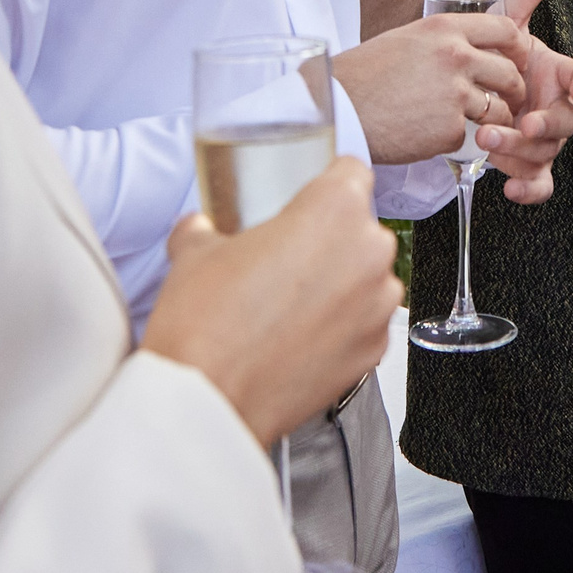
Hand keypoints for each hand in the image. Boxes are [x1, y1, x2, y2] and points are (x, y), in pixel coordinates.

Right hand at [141, 159, 402, 445]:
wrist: (208, 400)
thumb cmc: (206, 323)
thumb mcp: (195, 252)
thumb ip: (206, 227)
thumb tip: (201, 228)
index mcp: (335, 208)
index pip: (352, 172)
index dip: (328, 182)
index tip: (311, 198)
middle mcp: (369, 252)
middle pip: (359, 229)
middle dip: (329, 240)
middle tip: (285, 259)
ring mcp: (378, 306)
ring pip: (366, 278)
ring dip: (339, 284)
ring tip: (288, 304)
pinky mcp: (374, 351)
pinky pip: (364, 323)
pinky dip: (340, 327)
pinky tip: (298, 337)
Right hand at [334, 12, 527, 163]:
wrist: (337, 108)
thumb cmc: (362, 75)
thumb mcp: (406, 39)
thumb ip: (441, 41)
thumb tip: (468, 49)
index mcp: (444, 29)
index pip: (505, 29)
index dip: (518, 48)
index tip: (517, 60)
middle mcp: (455, 56)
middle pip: (510, 73)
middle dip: (514, 90)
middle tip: (506, 100)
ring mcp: (454, 94)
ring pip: (499, 109)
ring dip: (495, 120)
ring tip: (477, 124)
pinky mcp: (449, 129)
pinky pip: (469, 135)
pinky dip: (455, 139)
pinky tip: (432, 135)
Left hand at [479, 0, 572, 203]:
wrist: (471, 94)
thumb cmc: (499, 60)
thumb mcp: (509, 25)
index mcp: (557, 75)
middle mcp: (555, 109)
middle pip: (566, 121)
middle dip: (545, 123)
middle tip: (520, 122)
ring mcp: (543, 141)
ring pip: (547, 153)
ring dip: (521, 151)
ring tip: (488, 141)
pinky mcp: (529, 167)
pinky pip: (539, 184)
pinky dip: (528, 189)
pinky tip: (508, 187)